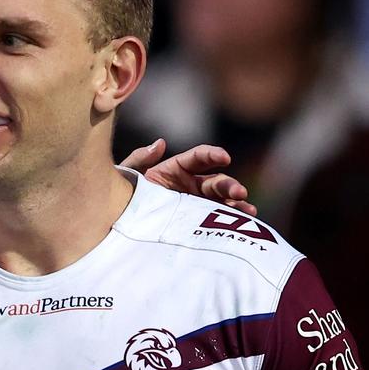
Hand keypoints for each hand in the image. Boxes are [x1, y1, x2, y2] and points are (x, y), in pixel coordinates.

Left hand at [120, 139, 256, 215]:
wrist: (119, 226)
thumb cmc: (123, 198)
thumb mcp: (128, 177)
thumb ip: (140, 159)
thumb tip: (161, 143)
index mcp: (176, 170)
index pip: (199, 158)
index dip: (212, 155)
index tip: (224, 157)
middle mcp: (190, 185)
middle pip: (215, 181)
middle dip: (229, 185)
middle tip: (239, 192)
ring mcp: (196, 204)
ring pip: (222, 200)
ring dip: (237, 203)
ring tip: (248, 210)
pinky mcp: (198, 223)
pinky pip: (218, 220)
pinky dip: (233, 220)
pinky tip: (246, 222)